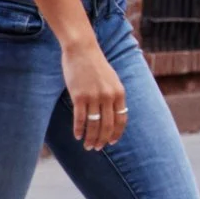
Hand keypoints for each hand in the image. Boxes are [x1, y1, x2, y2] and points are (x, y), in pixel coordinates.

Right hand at [62, 34, 128, 150]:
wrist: (82, 50)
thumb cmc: (96, 65)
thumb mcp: (111, 80)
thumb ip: (113, 95)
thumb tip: (112, 113)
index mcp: (119, 93)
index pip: (121, 119)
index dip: (116, 133)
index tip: (112, 142)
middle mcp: (108, 97)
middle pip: (108, 125)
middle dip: (103, 139)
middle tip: (97, 148)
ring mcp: (94, 97)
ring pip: (94, 124)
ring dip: (91, 138)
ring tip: (87, 146)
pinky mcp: (79, 96)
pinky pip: (80, 118)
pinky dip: (79, 129)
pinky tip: (77, 136)